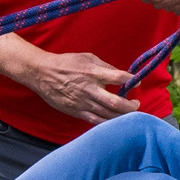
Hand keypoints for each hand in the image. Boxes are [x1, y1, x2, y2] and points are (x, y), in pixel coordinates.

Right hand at [9, 46, 142, 123]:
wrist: (42, 74)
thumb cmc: (66, 63)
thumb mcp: (87, 57)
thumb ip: (105, 66)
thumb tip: (121, 75)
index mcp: (93, 73)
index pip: (118, 78)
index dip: (131, 80)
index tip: (136, 82)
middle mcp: (90, 90)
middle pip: (116, 103)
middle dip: (130, 106)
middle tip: (136, 104)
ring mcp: (83, 103)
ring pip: (108, 115)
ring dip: (122, 116)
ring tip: (129, 113)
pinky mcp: (77, 112)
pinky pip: (96, 121)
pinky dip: (108, 122)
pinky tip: (115, 120)